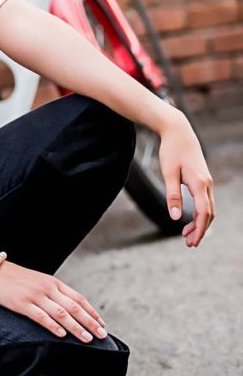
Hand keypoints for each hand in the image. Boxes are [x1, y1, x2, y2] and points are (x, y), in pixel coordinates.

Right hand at [0, 261, 107, 342]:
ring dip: (76, 327)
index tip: (102, 324)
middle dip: (90, 322)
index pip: (78, 298)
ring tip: (87, 339)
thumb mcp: (38, 281)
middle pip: (74, 307)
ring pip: (61, 313)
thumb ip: (53, 292)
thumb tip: (68, 308)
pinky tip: (62, 335)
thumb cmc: (15, 278)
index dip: (92, 312)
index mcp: (53, 282)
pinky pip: (41, 316)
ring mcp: (35, 296)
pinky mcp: (21, 304)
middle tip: (102, 335)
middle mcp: (47, 288)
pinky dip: (53, 326)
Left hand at [158, 112, 214, 247]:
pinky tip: (189, 219)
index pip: (203, 213)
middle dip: (200, 230)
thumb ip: (172, 195)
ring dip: (200, 223)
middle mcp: (206, 184)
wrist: (178, 132)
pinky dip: (199, 213)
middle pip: (208, 213)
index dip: (199, 229)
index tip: (191, 241)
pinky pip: (205, 201)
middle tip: (189, 244)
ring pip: (208, 208)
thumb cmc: (171, 151)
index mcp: (199, 183)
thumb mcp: (168, 173)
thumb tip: (174, 217)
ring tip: (187, 235)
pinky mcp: (202, 180)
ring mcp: (206, 182)